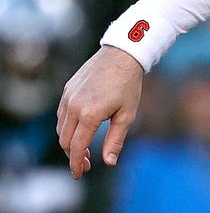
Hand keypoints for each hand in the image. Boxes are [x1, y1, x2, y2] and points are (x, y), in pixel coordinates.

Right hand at [57, 45, 143, 178]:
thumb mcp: (127, 114)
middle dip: (73, 156)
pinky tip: (80, 130)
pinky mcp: (67, 90)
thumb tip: (109, 162)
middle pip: (65, 140)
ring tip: (84, 149)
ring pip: (61, 128)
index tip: (80, 174)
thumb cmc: (128, 85)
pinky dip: (67, 127)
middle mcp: (74, 107)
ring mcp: (68, 97)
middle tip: (86, 164)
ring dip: (69, 142)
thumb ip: (116, 139)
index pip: (77, 147)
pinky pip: (61, 114)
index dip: (76, 163)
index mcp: (90, 114)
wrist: (122, 55)